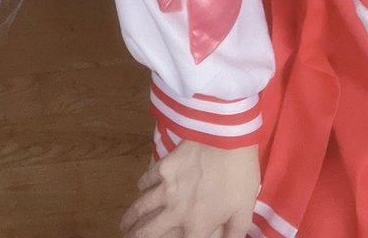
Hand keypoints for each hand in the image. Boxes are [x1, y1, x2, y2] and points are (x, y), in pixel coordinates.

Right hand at [120, 141, 259, 237]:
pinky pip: (147, 179)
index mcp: (197, 225)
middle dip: (137, 237)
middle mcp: (176, 210)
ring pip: (142, 207)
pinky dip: (141, 186)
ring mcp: (166, 187)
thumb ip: (234, 235)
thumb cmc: (238, 176)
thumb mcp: (243, 212)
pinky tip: (139, 188)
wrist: (224, 139)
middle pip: (150, 230)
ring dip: (131, 217)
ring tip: (124, 224)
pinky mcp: (162, 166)